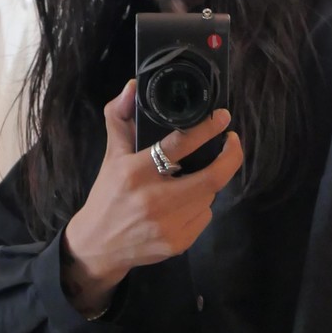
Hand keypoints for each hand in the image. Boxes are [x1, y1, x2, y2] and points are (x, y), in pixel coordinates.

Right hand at [62, 81, 242, 315]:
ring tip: (194, 177)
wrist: (99, 246)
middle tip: (233, 141)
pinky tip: (184, 203)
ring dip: (208, 183)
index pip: (180, 145)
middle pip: (212, 176)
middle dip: (231, 156)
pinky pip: (204, 216)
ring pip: (209, 195)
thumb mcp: (111, 156)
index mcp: (136, 172)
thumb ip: (120, 118)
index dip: (207, 129)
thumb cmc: (108, 196)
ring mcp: (168, 225)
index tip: (222, 118)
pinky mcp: (177, 244)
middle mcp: (154, 200)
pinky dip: (200, 205)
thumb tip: (133, 86)